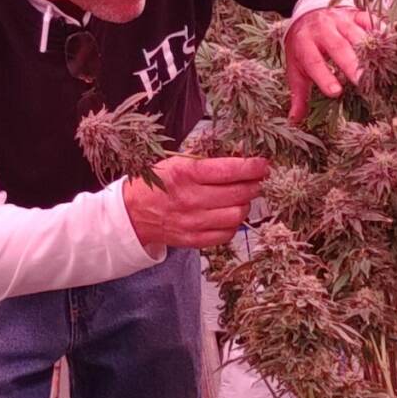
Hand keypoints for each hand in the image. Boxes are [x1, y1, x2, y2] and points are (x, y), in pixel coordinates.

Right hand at [122, 154, 268, 248]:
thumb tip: (240, 157)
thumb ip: (205, 161)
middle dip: (254, 184)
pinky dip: (233, 223)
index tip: (263, 164)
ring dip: (245, 204)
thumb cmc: (157, 183)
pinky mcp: (194, 240)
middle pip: (238, 193)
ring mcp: (193, 222)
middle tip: (258, 179)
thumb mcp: (176, 162)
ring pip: (237, 215)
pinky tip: (229, 213)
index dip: (252, 167)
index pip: (229, 170)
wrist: (133, 213)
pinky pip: (227, 233)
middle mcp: (190, 199)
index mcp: (185, 174)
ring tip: (242, 196)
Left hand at [285, 7, 375, 122]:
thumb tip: (294, 121)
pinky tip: (391, 44)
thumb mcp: (296, 69)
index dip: (324, 77)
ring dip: (368, 50)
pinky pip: (370, 20)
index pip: (314, 62)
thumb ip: (299, 95)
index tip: (336, 92)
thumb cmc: (304, 48)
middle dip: (350, 63)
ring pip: (356, 34)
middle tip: (362, 81)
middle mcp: (322, 30)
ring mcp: (340, 20)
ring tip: (381, 67)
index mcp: (305, 45)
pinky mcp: (355, 14)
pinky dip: (381, 31)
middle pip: (338, 47)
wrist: (308, 14)